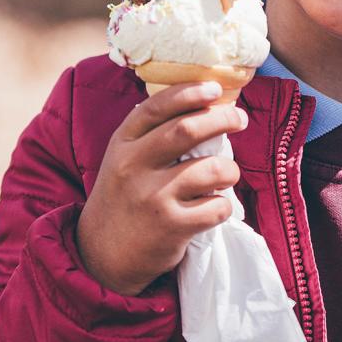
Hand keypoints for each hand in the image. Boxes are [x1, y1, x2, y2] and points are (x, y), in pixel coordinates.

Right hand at [76, 81, 247, 295]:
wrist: (102, 254)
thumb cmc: (125, 196)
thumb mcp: (125, 159)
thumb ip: (153, 134)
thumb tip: (206, 103)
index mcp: (122, 144)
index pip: (156, 107)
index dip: (189, 93)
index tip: (215, 88)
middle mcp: (133, 167)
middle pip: (188, 130)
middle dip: (223, 118)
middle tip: (239, 118)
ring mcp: (152, 197)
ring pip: (212, 169)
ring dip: (230, 169)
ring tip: (227, 174)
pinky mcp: (171, 227)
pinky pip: (217, 206)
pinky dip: (224, 205)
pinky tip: (213, 207)